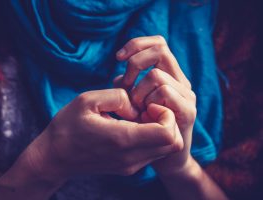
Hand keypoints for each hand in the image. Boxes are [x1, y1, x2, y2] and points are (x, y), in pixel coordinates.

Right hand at [27, 88, 182, 185]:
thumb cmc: (67, 126)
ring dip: (160, 129)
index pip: (168, 133)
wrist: (54, 157)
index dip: (166, 114)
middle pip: (172, 143)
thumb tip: (136, 106)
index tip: (148, 104)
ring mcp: (131, 165)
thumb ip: (119, 96)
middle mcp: (131, 157)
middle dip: (167, 121)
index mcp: (122, 139)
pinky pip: (153, 152)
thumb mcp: (88, 100)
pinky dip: (151, 137)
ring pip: (165, 149)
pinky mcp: (128, 167)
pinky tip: (131, 126)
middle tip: (145, 108)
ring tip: (137, 116)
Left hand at [115, 35, 195, 174]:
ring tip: (136, 109)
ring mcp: (186, 95)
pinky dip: (148, 102)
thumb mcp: (134, 102)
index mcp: (170, 75)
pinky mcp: (188, 111)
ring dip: (138, 91)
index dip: (137, 44)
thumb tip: (119, 77)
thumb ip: (128, 86)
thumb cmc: (146, 127)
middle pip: (160, 50)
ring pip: (157, 75)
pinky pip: (164, 93)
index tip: (118, 58)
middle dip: (135, 64)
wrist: (165, 158)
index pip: (158, 43)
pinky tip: (145, 116)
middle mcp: (181, 81)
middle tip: (126, 85)